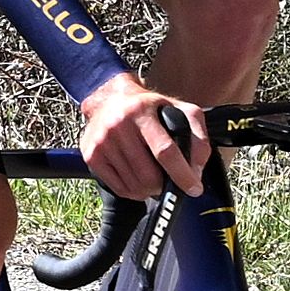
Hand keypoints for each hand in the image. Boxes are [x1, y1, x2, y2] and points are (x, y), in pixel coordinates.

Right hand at [79, 77, 211, 198]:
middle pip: (148, 175)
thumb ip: (197, 136)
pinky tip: (138, 178)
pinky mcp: (92, 155)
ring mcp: (102, 142)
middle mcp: (118, 125)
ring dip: (150, 190)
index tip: (194, 188)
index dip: (182, 174)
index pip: (165, 151)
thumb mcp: (179, 109)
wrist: (108, 99)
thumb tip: (196, 170)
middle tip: (169, 181)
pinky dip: (135, 191)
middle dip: (165, 186)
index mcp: (141, 111)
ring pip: (135, 185)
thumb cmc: (148, 108)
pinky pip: (119, 188)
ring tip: (153, 177)